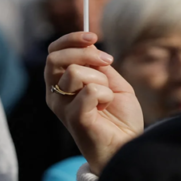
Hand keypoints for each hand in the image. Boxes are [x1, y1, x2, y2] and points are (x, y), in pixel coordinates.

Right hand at [45, 32, 143, 173]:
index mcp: (61, 83)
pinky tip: (106, 106)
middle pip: (54, 58)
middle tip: (107, 61)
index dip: (71, 39)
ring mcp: (62, 107)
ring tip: (107, 95)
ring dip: (100, 78)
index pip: (54, 52)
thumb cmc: (119, 116)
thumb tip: (90, 41)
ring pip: (75, 72)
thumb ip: (98, 64)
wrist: (127, 144)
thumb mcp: (111, 81)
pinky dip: (105, 94)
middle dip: (84, 52)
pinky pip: (90, 90)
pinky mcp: (74, 118)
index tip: (93, 36)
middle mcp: (55, 94)